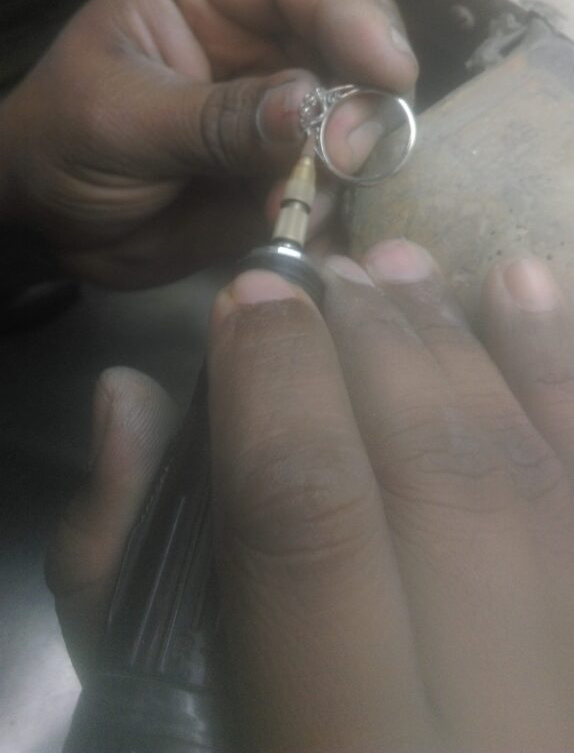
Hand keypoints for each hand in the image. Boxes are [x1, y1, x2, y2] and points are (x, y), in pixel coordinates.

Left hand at [0, 0, 415, 286]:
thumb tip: (312, 109)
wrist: (49, 227)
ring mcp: (278, 100)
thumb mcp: (123, 123)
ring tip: (300, 204)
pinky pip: (337, 174)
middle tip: (355, 153)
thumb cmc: (60, 147)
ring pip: (354, 111)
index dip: (352, 12)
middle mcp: (255, 33)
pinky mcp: (286, 160)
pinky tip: (314, 229)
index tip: (391, 71)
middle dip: (365, 92)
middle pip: (348, 36)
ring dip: (348, 160)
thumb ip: (216, 119)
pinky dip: (338, 202)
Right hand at [48, 243, 573, 750]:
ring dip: (468, 349)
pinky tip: (527, 290)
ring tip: (405, 269)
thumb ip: (121, 573)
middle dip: (379, 349)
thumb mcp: (163, 721)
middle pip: (445, 484)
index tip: (251, 300)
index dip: (279, 388)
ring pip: (538, 480)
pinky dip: (561, 382)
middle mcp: (498, 717)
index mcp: (350, 748)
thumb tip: (132, 401)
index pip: (315, 524)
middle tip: (330, 273)